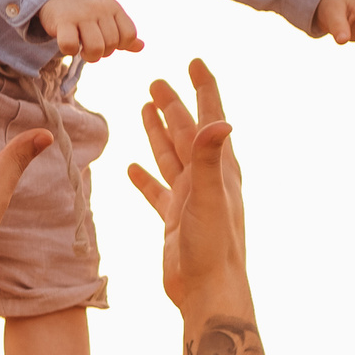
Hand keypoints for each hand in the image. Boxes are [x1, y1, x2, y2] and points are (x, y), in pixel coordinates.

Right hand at [38, 0, 143, 62]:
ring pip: (95, 48)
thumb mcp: (108, 15)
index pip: (129, 35)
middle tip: (92, 46)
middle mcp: (100, 9)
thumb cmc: (87, 10)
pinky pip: (70, 45)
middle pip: (112, 44)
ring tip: (82, 50)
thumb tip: (141, 47)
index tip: (108, 42)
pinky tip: (69, 46)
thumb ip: (123, 32)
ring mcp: (81, 15)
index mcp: (114, 8)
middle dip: (103, 52)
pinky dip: (69, 51)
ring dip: (89, 56)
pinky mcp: (62, 21)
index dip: (120, 45)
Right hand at [126, 59, 247, 314]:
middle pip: (187, 133)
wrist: (208, 292)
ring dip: (159, 133)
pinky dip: (145, 178)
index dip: (205, 90)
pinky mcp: (175, 220)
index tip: (196, 63)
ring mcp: (190, 199)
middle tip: (157, 81)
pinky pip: (157, 192)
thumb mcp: (208, 198)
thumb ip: (210, 159)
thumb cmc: (213, 248)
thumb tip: (221, 121)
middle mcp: (206, 180)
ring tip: (146, 110)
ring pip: (171, 157)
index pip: (212, 119)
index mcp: (219, 170)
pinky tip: (132, 168)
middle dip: (174, 106)